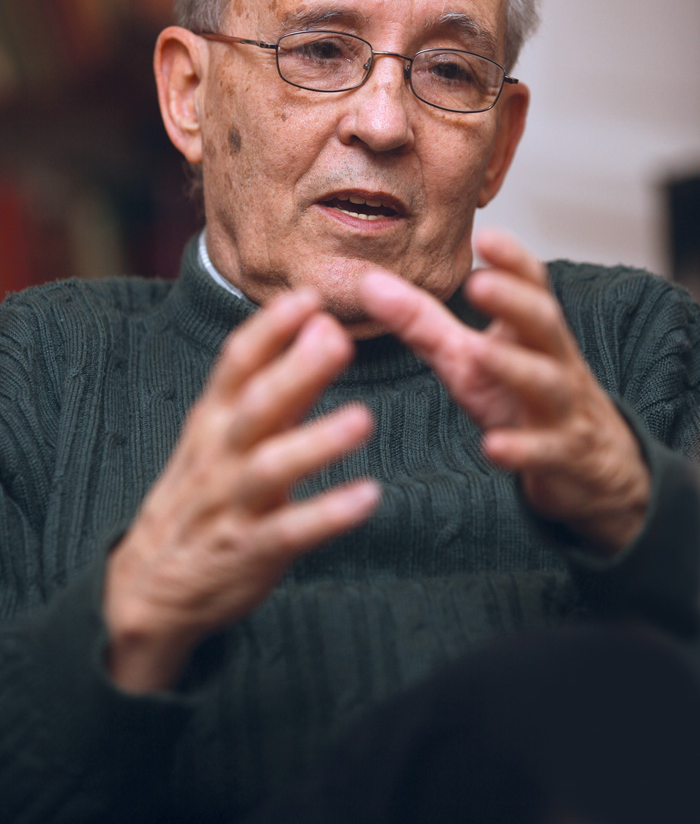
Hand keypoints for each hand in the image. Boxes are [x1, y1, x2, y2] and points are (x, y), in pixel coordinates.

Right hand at [104, 289, 378, 692]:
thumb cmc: (203, 494)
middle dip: (295, 372)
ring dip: (316, 442)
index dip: (271, 328)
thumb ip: (279, 383)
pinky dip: (327, 515)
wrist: (150, 587)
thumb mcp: (226, 435)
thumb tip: (322, 324)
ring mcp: (231, 504)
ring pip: (270, 467)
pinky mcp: (248, 552)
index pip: (236, 362)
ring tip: (363, 419)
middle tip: (340, 340)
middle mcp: (218, 454)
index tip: (310, 296)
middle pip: (254, 406)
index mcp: (212, 419)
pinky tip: (368, 497)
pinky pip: (289, 532)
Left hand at [359, 228, 649, 555]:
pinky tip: (494, 447)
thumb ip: (421, 321)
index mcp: (531, 331)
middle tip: (479, 284)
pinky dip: (521, 449)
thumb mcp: (467, 357)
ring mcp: (560, 409)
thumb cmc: (516, 398)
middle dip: (514, 302)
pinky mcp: (559, 456)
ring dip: (515, 367)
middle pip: (543, 324)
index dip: (513, 262)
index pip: (532, 286)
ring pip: (546, 383)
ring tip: (481, 352)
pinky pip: (542, 451)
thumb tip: (368, 283)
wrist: (587, 465)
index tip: (487, 236)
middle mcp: (553, 362)